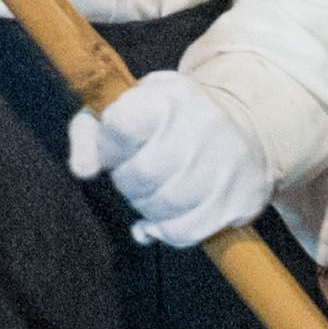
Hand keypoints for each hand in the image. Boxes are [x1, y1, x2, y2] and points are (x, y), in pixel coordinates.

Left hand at [64, 69, 273, 248]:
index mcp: (170, 96)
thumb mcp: (131, 105)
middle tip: (138, 170)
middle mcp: (203, 125)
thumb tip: (82, 169)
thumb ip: (90, 132)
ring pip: (160, 207)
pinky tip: (167, 215)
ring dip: (146, 205)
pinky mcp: (240, 198)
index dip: (108, 146)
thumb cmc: (173, 120)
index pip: (120, 126)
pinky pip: (183, 233)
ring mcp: (226, 164)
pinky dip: (166, 230)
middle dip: (127, 180)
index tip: (116, 147)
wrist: (245, 127)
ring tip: (157, 187)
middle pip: (138, 175)